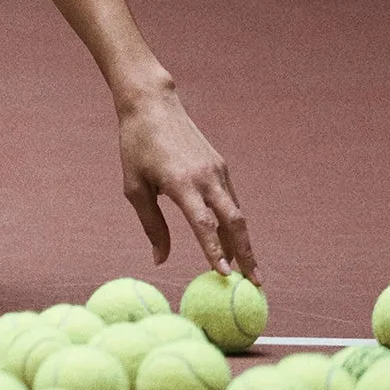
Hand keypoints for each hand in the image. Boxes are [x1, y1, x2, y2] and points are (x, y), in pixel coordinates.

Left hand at [116, 85, 259, 282]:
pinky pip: (231, 199)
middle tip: (255, 284)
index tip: (225, 276)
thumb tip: (160, 260)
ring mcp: (217, 170)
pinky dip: (234, 222)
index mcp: (181, 182)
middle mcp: (206, 177)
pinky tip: (233, 241)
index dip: (215, 250)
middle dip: (247, 254)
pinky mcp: (220, 165)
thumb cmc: (136, 146)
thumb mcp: (134, 187)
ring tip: (248, 270)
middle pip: (234, 221)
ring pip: (236, 212)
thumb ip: (151, 225)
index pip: (204, 223)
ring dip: (243, 242)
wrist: (153, 104)